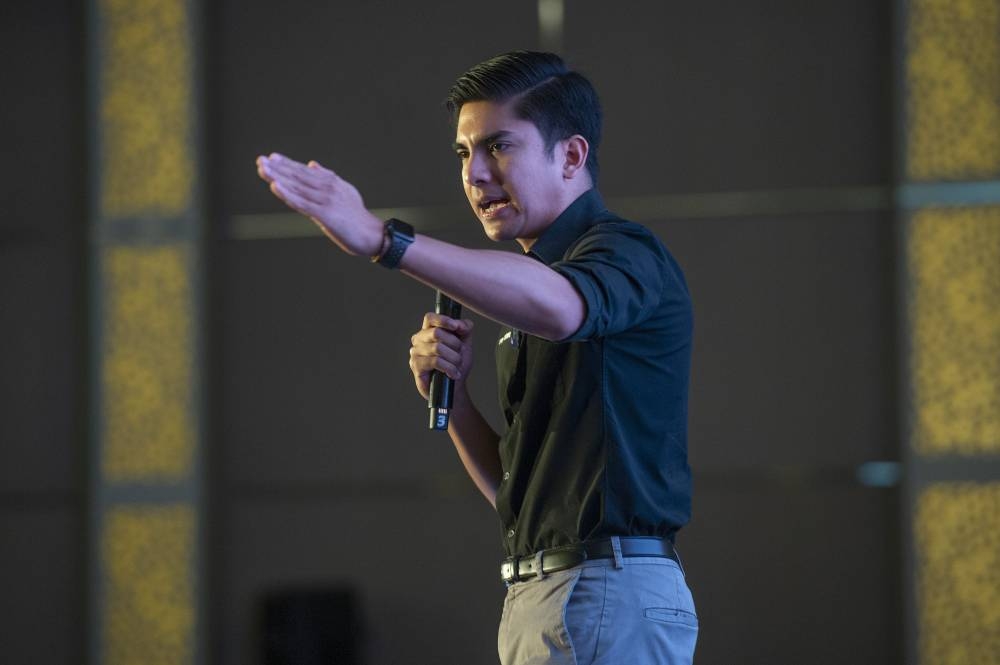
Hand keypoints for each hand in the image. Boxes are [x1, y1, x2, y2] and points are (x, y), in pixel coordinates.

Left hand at [256, 152, 383, 255]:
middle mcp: (327, 188)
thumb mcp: (345, 192)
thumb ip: (328, 178)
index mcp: (331, 182)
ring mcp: (326, 200)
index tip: (270, 158)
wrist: (372, 234)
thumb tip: (312, 164)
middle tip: (260, 160)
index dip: (287, 164)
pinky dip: (287, 194)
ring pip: (297, 187)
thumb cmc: (357, 216)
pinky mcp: (325, 214)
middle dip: (278, 168)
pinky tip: (275, 187)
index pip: (304, 171)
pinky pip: (302, 203)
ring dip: (278, 178)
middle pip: (298, 176)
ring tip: (263, 169)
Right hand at [408, 313, 474, 400]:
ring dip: (454, 358)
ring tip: (457, 366)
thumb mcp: (465, 344)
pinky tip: (453, 374)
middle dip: (454, 344)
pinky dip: (449, 368)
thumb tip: (462, 324)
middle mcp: (419, 339)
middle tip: (460, 354)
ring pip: (437, 348)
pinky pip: (435, 362)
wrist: (454, 387)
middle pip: (437, 333)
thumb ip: (465, 330)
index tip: (457, 327)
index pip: (430, 318)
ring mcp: (415, 352)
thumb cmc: (456, 364)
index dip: (444, 320)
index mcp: (428, 330)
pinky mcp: (416, 366)